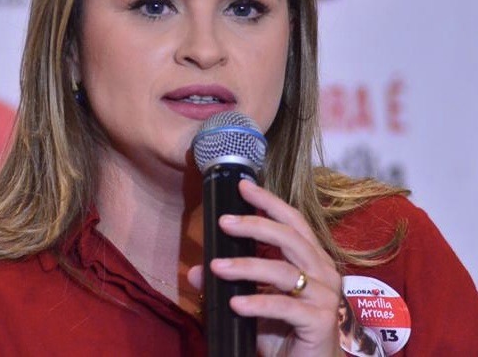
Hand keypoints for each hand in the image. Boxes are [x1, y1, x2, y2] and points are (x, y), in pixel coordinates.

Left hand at [188, 179, 343, 356]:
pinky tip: (235, 304)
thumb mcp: (252, 302)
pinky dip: (257, 303)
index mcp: (312, 260)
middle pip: (289, 237)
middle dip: (254, 224)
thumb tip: (194, 270)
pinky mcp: (320, 322)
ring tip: (216, 267)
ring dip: (245, 266)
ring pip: (282, 271)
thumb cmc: (285, 333)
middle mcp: (323, 272)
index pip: (293, 221)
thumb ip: (229, 283)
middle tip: (223, 222)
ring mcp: (325, 297)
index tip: (243, 186)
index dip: (269, 202)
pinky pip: (284, 307)